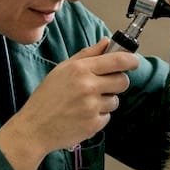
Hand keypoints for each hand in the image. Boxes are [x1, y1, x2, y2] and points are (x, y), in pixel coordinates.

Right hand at [0, 39, 137, 169]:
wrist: (35, 128)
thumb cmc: (46, 98)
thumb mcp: (62, 69)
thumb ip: (87, 55)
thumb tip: (107, 42)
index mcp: (80, 69)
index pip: (117, 60)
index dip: (131, 60)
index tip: (134, 61)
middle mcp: (88, 86)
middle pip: (122, 81)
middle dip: (118, 82)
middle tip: (105, 85)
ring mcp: (92, 106)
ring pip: (115, 100)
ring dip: (106, 101)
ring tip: (86, 103)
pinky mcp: (94, 124)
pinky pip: (107, 116)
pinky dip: (98, 116)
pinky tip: (82, 115)